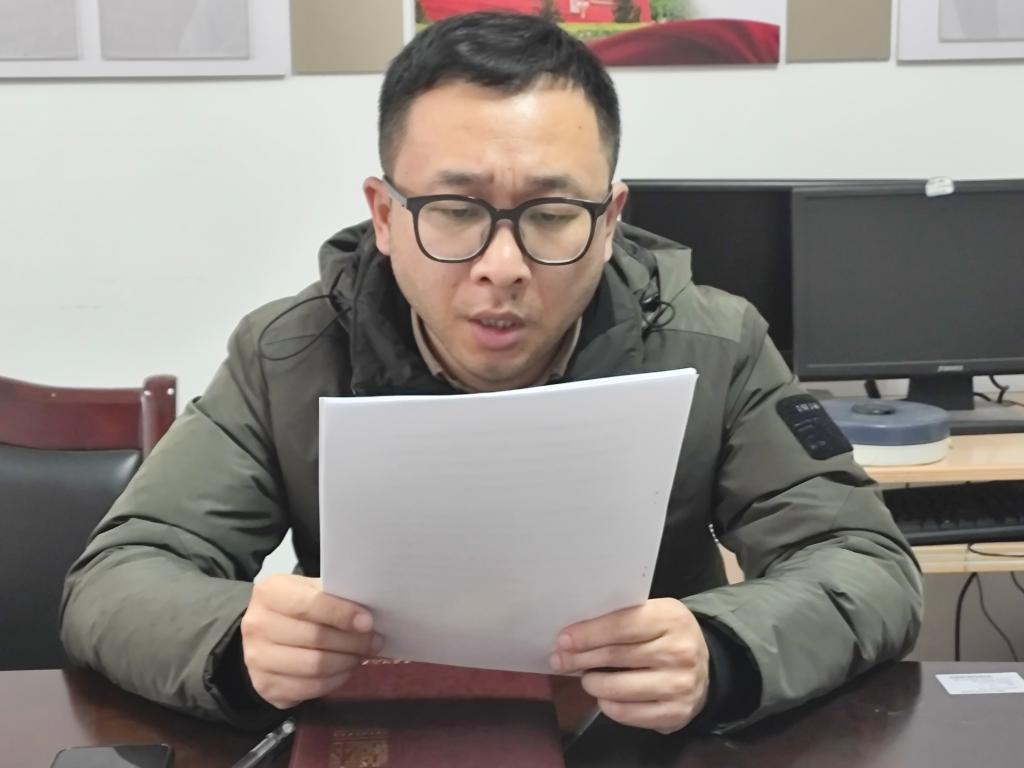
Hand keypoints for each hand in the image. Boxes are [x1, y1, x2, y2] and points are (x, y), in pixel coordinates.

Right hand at [240, 574, 380, 709]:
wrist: (264, 632)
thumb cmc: (295, 606)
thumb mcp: (309, 590)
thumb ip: (333, 597)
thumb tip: (368, 617)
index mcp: (269, 593)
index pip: (309, 605)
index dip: (342, 614)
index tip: (368, 622)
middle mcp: (257, 625)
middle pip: (315, 638)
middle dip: (353, 642)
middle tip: (375, 641)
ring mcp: (256, 659)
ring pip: (314, 667)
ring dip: (347, 662)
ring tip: (361, 655)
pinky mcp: (264, 686)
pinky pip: (309, 689)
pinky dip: (335, 681)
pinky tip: (345, 669)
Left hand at [549, 598, 709, 733]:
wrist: (705, 668)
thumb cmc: (666, 636)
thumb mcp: (652, 615)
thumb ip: (621, 619)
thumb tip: (574, 635)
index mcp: (671, 618)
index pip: (621, 626)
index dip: (588, 634)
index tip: (563, 640)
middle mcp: (679, 652)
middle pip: (615, 656)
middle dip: (580, 658)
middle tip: (559, 659)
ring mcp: (679, 685)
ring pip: (617, 688)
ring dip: (592, 683)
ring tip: (586, 677)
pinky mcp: (675, 713)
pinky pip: (626, 713)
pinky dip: (607, 705)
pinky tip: (604, 695)